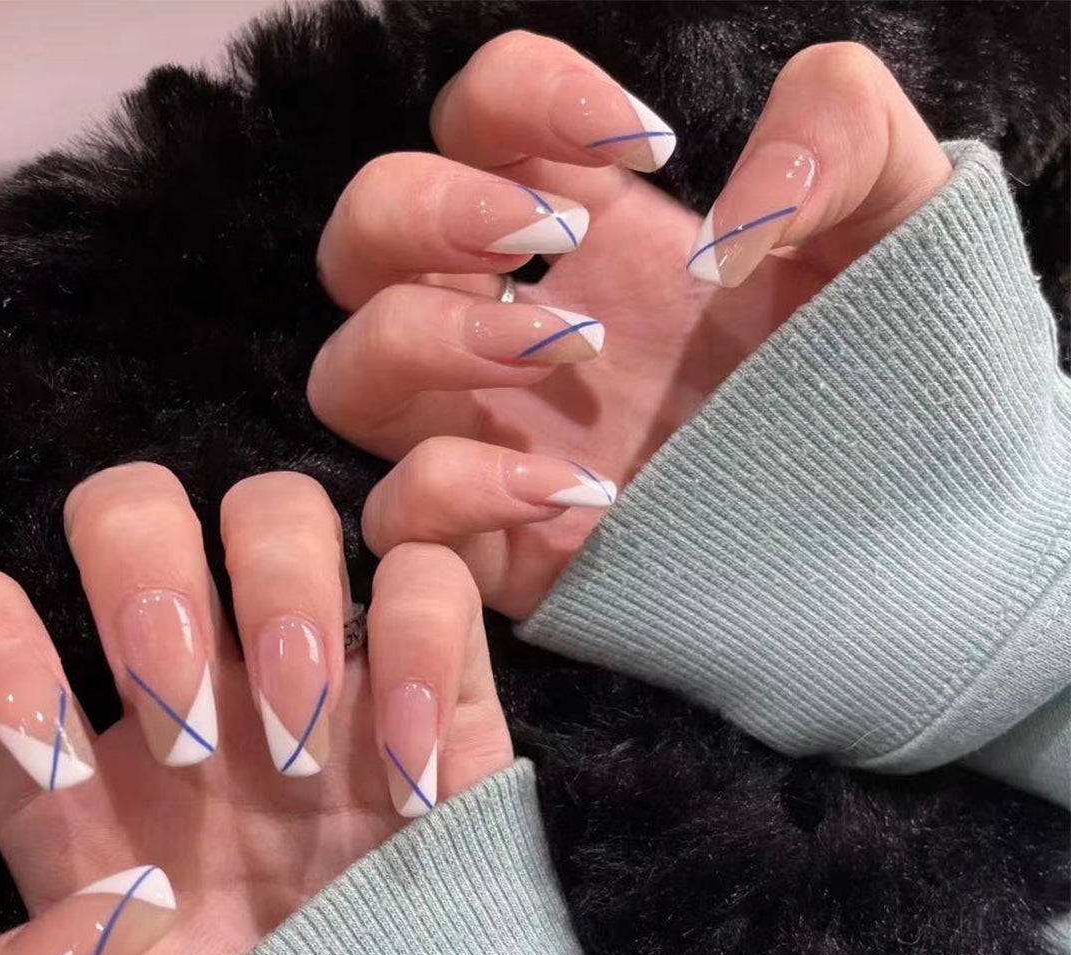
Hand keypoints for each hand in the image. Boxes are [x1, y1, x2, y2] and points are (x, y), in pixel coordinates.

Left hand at [0, 463, 511, 954]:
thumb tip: (77, 925)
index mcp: (63, 794)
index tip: (47, 752)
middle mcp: (187, 715)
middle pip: (136, 505)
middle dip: (150, 578)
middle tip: (189, 733)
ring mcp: (318, 706)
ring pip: (286, 512)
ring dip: (285, 592)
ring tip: (304, 748)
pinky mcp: (439, 725)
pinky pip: (435, 593)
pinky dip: (425, 641)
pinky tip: (415, 784)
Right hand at [308, 33, 951, 617]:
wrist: (914, 536)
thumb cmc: (899, 380)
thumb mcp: (904, 221)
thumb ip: (838, 131)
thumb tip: (725, 205)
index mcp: (591, 239)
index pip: (470, 123)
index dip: (516, 100)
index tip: (644, 149)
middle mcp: (519, 330)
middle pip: (359, 239)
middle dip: (432, 213)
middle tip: (555, 237)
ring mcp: (498, 440)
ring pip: (345, 376)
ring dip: (429, 340)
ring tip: (572, 349)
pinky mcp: (503, 549)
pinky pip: (398, 518)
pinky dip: (454, 491)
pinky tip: (579, 488)